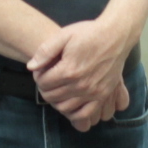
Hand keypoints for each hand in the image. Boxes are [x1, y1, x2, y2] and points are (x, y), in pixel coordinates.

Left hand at [27, 14, 135, 131]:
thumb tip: (31, 67)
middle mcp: (80, 84)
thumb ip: (45, 51)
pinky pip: (85, 113)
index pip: (43, 83)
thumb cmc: (89, 33)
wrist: (116, 35)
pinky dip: (74, 114)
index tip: (41, 71)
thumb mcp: (64, 35)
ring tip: (57, 90)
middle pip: (52, 96)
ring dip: (56, 101)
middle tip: (48, 81)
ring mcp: (93, 92)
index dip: (38, 77)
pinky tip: (71, 104)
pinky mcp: (102, 95)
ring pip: (65, 108)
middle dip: (45, 89)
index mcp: (68, 70)